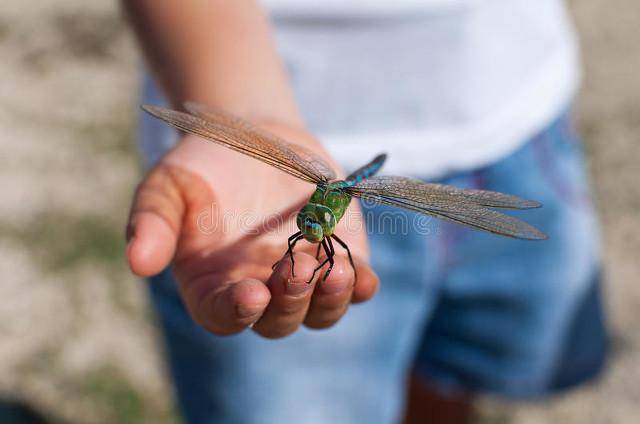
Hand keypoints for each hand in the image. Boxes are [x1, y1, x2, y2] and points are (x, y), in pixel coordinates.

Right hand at [126, 125, 378, 337]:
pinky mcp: (340, 257)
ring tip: (337, 271)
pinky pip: (356, 286)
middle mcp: (261, 290)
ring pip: (320, 312)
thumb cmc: (205, 166)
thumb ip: (152, 221)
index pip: (224, 317)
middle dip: (290, 301)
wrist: (258, 139)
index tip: (251, 293)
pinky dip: (361, 287)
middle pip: (278, 321)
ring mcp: (304, 277)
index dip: (238, 312)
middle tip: (295, 269)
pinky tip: (363, 277)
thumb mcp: (169, 185)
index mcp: (214, 286)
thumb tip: (138, 262)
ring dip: (329, 300)